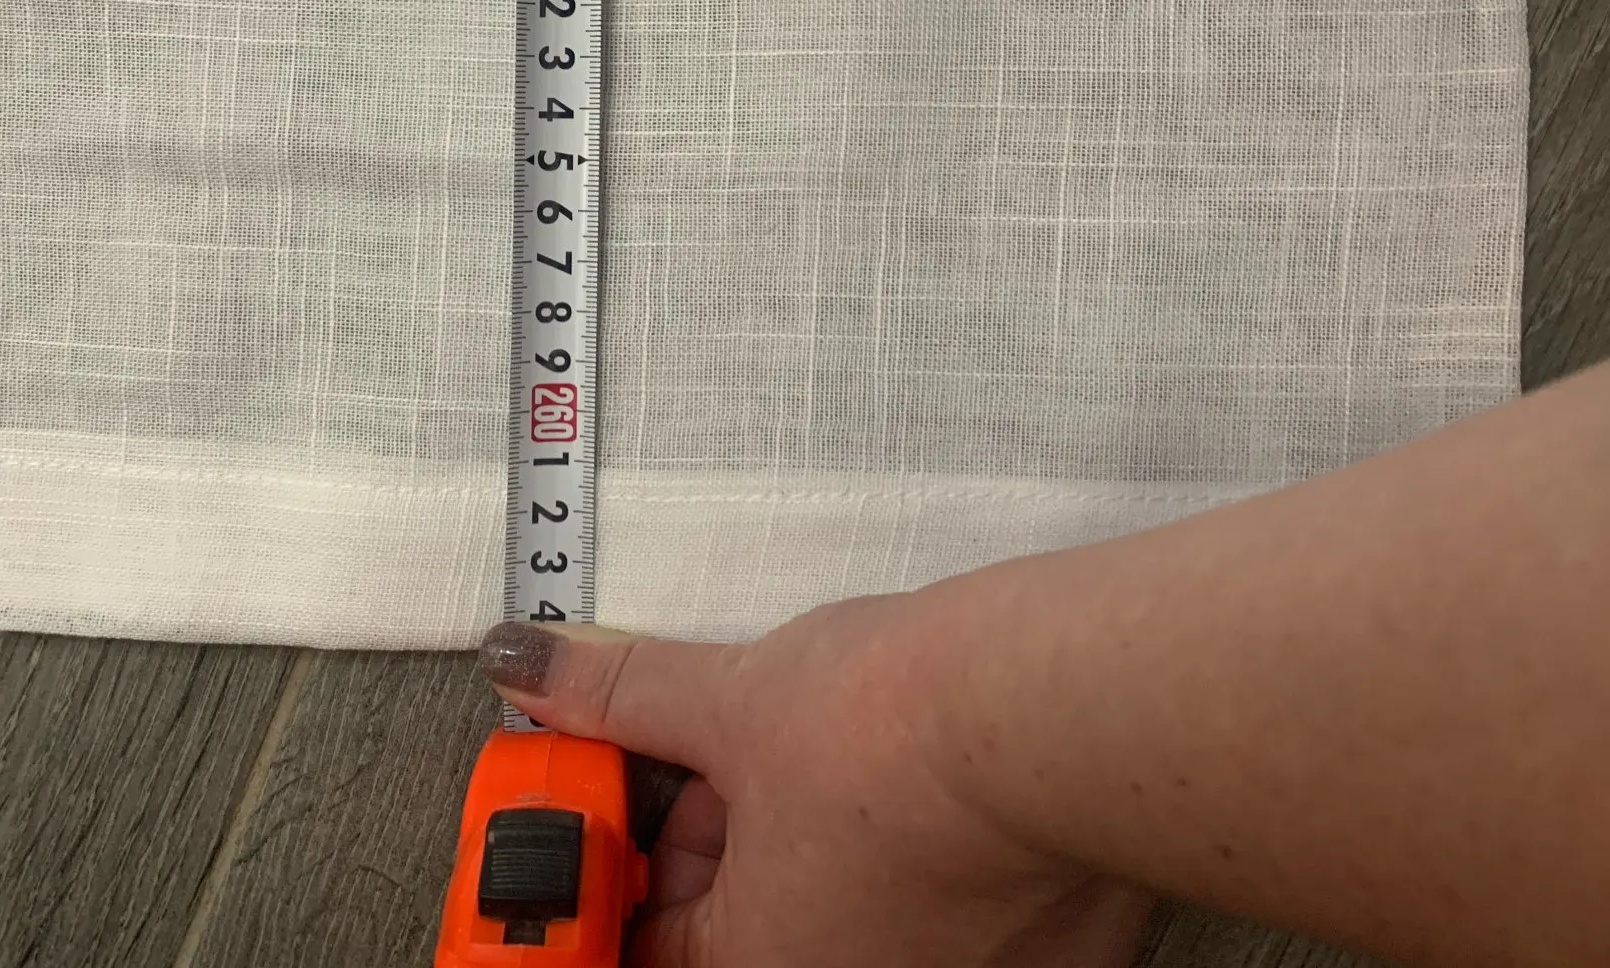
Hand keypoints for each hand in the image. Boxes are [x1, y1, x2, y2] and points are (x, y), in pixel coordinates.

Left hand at [479, 590, 1153, 967]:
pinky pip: (921, 899)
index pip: (636, 938)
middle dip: (709, 827)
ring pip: (830, 903)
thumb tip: (540, 669)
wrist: (1068, 713)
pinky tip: (893, 767)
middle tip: (717, 746)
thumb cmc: (915, 735)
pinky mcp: (1030, 951)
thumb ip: (624, 696)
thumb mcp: (734, 701)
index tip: (604, 803)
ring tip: (816, 740)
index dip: (613, 855)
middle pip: (732, 918)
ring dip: (800, 827)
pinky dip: (890, 839)